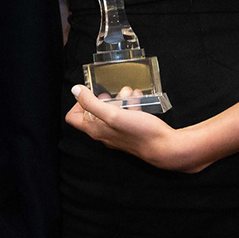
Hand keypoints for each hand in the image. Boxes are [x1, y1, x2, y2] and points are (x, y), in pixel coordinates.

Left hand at [66, 84, 209, 172]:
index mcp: (95, 130)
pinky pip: (126, 115)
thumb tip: (75, 90)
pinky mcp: (131, 132)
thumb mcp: (113, 114)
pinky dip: (130, 104)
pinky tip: (138, 98)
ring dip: (119, 99)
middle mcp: (104, 133)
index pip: (73, 118)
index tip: (89, 94)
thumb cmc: (140, 132)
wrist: (165, 147)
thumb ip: (91, 103)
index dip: (77, 103)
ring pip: (112, 111)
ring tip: (129, 93)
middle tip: (112, 93)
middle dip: (103, 98)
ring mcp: (117, 133)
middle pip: (93, 112)